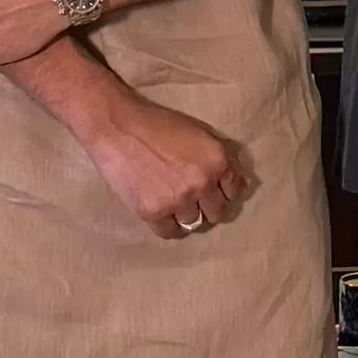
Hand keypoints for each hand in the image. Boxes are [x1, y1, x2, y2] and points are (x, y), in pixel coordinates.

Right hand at [78, 87, 251, 239]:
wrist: (117, 126)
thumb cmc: (157, 124)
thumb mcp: (198, 133)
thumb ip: (221, 158)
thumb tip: (239, 185)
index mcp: (217, 160)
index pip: (234, 191)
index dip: (222, 191)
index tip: (211, 191)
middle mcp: (203, 182)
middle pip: (217, 212)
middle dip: (207, 206)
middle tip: (191, 199)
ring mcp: (178, 199)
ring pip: (194, 223)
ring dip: (185, 215)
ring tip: (171, 202)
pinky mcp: (154, 211)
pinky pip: (170, 232)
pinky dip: (167, 226)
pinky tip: (161, 214)